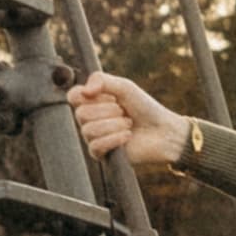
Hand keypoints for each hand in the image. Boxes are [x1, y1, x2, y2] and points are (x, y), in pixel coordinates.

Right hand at [70, 72, 189, 176]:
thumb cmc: (144, 107)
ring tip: (128, 123)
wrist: (163, 131)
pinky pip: (96, 146)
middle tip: (123, 111)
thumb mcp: (125, 87)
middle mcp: (90, 120)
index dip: (86, 95)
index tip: (106, 95)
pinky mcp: (101, 154)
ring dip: (114, 125)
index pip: (72, 96)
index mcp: (93, 102)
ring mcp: (94, 137)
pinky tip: (128, 136)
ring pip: (89, 130)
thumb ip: (102, 81)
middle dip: (107, 110)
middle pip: (81, 114)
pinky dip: (115, 138)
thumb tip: (84, 91)